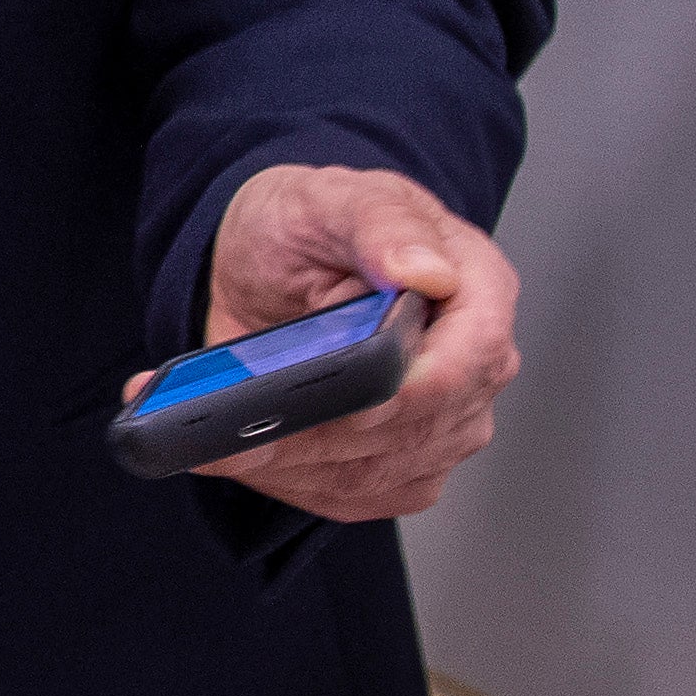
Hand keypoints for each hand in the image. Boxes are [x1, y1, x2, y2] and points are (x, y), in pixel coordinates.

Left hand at [195, 161, 524, 520]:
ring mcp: (441, 420)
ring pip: (383, 472)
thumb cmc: (308, 226)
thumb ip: (380, 225)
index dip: (414, 388)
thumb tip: (426, 271)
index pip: (474, 358)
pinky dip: (292, 482)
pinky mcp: (398, 462)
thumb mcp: (329, 199)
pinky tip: (242, 453)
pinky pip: (357, 495)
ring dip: (298, 461)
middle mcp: (471, 363)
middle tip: (246, 421)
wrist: (269, 263)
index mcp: (475, 288)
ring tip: (220, 436)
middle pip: (424, 428)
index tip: (352, 402)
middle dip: (330, 432)